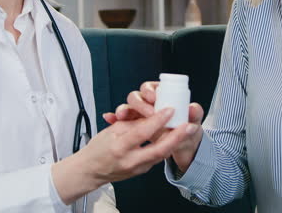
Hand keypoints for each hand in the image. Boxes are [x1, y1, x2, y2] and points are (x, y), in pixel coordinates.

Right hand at [51, 107, 195, 203]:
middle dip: (177, 137)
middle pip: (158, 149)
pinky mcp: (141, 172)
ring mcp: (136, 169)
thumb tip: (151, 115)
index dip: (157, 120)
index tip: (169, 109)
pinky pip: (156, 158)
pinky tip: (176, 138)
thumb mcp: (113, 130)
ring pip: (161, 155)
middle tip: (190, 125)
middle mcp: (129, 160)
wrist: (90, 171)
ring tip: (188, 130)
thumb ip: (133, 123)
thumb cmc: (98, 148)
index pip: (142, 132)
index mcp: (119, 147)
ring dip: (176, 142)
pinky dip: (166, 147)